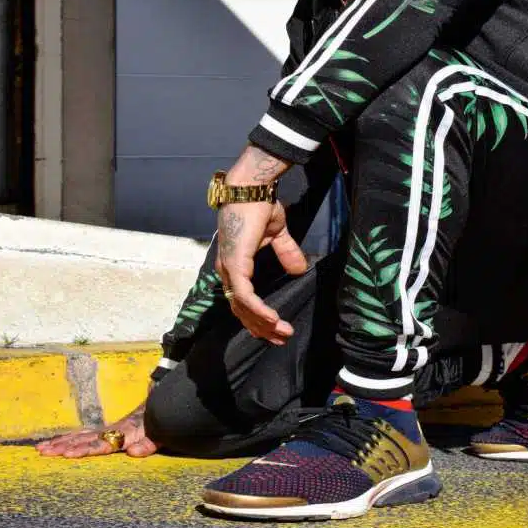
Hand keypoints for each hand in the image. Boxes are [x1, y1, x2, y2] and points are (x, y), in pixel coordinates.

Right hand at [35, 404, 156, 458]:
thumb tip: (132, 452)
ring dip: (61, 442)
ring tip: (41, 449)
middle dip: (63, 446)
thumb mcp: (160, 435)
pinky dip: (69, 438)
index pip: (101, 443)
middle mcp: (112, 431)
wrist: (164, 406)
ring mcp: (108, 430)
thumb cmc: (162, 423)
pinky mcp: (106, 431)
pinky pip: (84, 435)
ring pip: (81, 436)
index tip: (67, 454)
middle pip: (85, 439)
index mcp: (125, 433)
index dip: (84, 449)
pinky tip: (55, 443)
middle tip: (43, 451)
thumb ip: (148, 444)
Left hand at [216, 198, 307, 344]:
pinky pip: (244, 296)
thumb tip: (300, 269)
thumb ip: (286, 252)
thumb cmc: (259, 206)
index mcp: (235, 265)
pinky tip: (272, 319)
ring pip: (242, 308)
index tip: (278, 328)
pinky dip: (258, 310)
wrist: (251, 188)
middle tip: (282, 339)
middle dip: (262, 328)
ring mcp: (229, 269)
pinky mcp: (235, 264)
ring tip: (282, 332)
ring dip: (263, 323)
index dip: (258, 318)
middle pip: (241, 311)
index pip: (242, 301)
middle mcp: (228, 271)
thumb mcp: (277, 233)